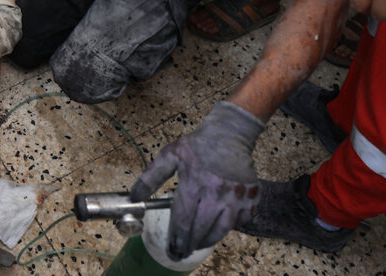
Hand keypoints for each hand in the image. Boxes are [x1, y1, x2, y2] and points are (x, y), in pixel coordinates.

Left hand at [130, 102, 264, 259]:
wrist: (230, 133)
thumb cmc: (198, 145)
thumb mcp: (170, 155)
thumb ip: (151, 177)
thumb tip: (135, 196)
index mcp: (194, 183)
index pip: (183, 220)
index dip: (176, 238)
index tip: (171, 249)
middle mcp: (216, 194)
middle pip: (200, 230)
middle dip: (188, 245)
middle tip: (181, 252)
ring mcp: (236, 198)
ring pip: (220, 231)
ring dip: (207, 240)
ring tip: (197, 243)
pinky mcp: (251, 198)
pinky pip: (240, 222)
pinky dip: (229, 227)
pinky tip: (218, 226)